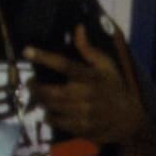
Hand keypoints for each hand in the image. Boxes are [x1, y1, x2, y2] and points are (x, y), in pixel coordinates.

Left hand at [27, 24, 149, 144]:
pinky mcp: (80, 128)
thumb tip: (78, 28)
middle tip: (31, 82)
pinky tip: (48, 110)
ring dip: (40, 100)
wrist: (128, 119)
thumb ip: (89, 49)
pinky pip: (56, 122)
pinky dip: (48, 115)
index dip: (44, 57)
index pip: (65, 65)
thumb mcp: (107, 65)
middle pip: (51, 91)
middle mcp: (87, 95)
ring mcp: (83, 114)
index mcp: (93, 77)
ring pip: (51, 107)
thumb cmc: (114, 87)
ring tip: (37, 94)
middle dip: (35, 87)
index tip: (27, 51)